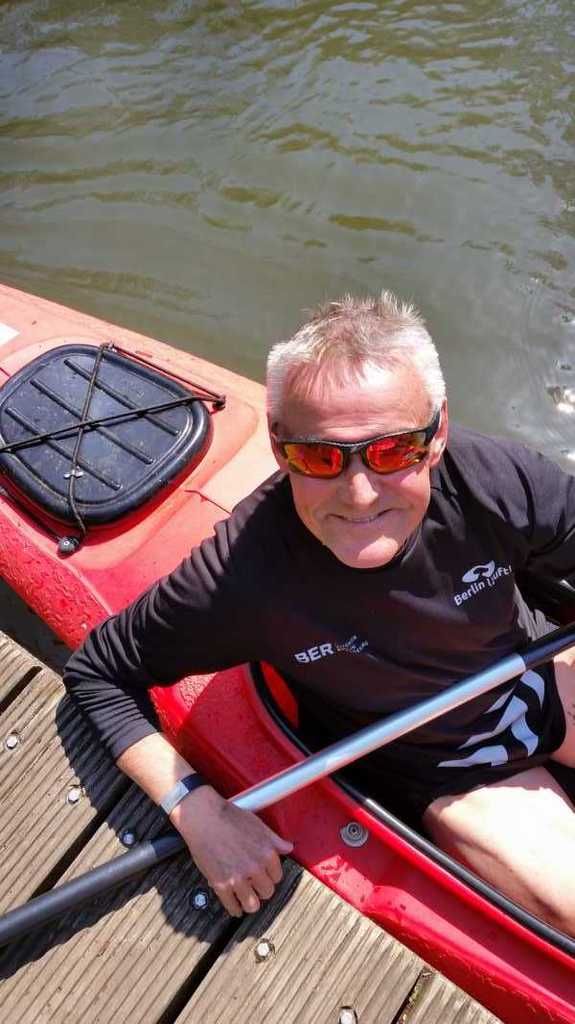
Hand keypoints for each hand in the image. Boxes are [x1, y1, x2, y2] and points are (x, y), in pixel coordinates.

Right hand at [170, 785, 293, 916]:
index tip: (266, 875)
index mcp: (266, 853)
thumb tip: (288, 847)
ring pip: (252, 905)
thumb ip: (275, 839)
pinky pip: (232, 906)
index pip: (277, 876)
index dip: (271, 875)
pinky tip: (236, 907)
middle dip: (262, 889)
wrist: (204, 818)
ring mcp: (237, 878)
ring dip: (251, 903)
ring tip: (248, 900)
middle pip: (267, 892)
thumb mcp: (258, 824)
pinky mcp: (220, 884)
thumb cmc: (228, 817)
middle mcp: (254, 868)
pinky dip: (235, 909)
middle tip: (256, 886)